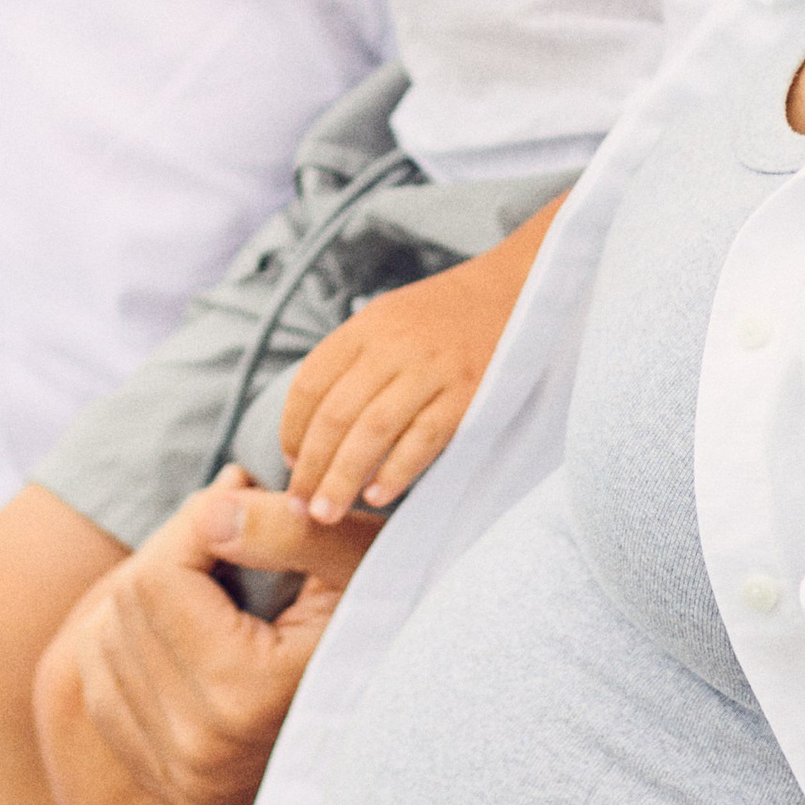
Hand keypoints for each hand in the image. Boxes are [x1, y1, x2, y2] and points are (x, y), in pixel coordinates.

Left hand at [62, 477, 377, 804]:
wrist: (402, 730)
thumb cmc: (388, 625)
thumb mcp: (360, 565)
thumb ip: (289, 528)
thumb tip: (211, 510)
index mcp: (246, 692)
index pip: (158, 578)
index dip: (195, 524)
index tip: (242, 504)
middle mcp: (201, 744)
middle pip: (126, 606)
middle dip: (174, 558)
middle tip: (233, 541)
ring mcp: (180, 774)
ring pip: (104, 643)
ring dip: (150, 602)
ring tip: (218, 591)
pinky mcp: (168, 785)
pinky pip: (101, 690)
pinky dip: (133, 650)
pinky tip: (192, 636)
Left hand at [281, 196, 567, 525]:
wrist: (514, 291)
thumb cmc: (443, 317)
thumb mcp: (389, 320)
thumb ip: (351, 363)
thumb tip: (310, 431)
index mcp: (367, 326)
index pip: (311, 383)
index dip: (292, 428)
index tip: (290, 461)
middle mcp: (394, 345)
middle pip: (335, 414)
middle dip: (311, 466)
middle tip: (299, 504)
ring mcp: (432, 370)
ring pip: (371, 432)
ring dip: (342, 478)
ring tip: (325, 513)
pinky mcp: (467, 395)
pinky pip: (422, 441)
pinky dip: (395, 472)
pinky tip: (377, 496)